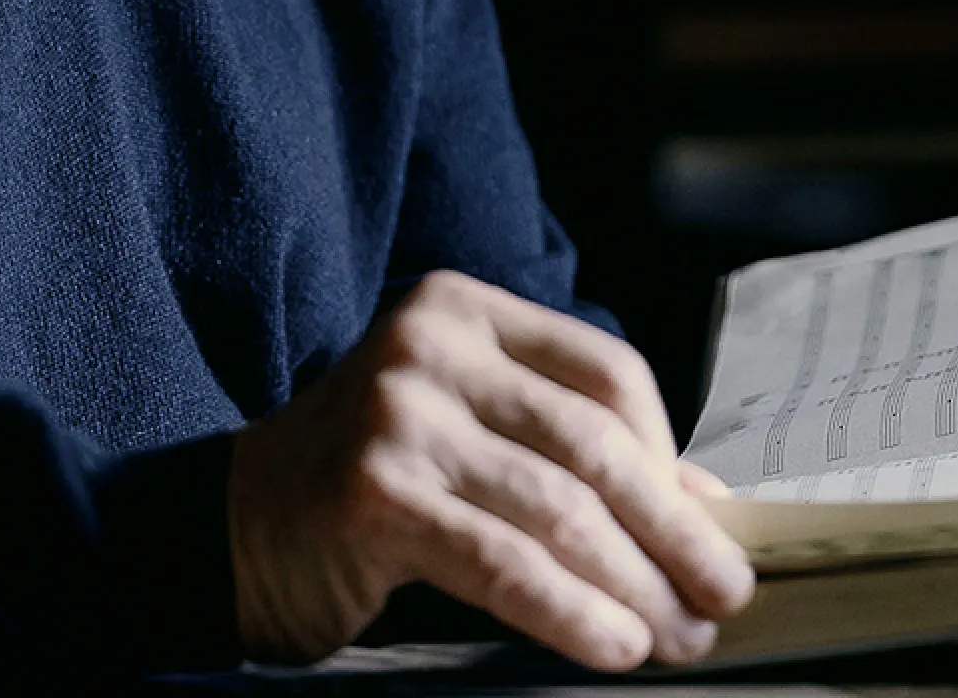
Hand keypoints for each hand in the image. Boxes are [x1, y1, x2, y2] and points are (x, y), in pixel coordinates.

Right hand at [225, 271, 757, 669]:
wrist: (234, 531)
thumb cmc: (372, 485)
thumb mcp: (474, 441)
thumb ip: (574, 456)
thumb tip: (705, 506)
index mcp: (462, 310)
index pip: (605, 372)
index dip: (668, 457)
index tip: (703, 529)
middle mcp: (428, 345)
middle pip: (593, 443)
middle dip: (672, 532)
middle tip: (723, 597)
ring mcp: (397, 415)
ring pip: (558, 509)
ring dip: (635, 585)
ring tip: (677, 639)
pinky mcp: (375, 493)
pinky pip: (503, 563)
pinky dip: (571, 612)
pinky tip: (614, 646)